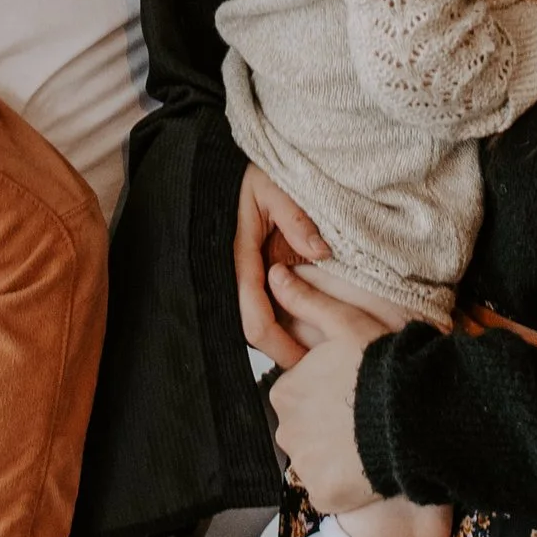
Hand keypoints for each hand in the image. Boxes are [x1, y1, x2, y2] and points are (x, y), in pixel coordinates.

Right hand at [234, 163, 329, 370]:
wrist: (214, 168)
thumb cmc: (245, 174)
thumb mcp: (274, 188)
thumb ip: (296, 218)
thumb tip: (322, 251)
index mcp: (238, 256)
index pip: (254, 319)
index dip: (279, 346)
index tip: (306, 363)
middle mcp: (229, 272)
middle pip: (250, 330)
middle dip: (280, 352)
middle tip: (315, 368)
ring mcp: (231, 273)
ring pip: (249, 320)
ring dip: (277, 338)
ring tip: (311, 351)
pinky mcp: (237, 270)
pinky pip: (252, 304)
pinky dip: (273, 319)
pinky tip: (296, 325)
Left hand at [267, 269, 389, 516]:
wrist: (414, 415)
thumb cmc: (381, 366)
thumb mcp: (346, 324)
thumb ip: (307, 301)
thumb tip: (275, 274)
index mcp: (286, 390)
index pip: (299, 395)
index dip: (327, 393)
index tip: (353, 391)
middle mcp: (285, 429)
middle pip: (303, 429)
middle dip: (327, 426)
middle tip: (363, 418)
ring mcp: (304, 465)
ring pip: (315, 461)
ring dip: (335, 456)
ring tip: (368, 442)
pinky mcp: (323, 495)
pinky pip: (328, 490)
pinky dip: (344, 484)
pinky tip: (367, 467)